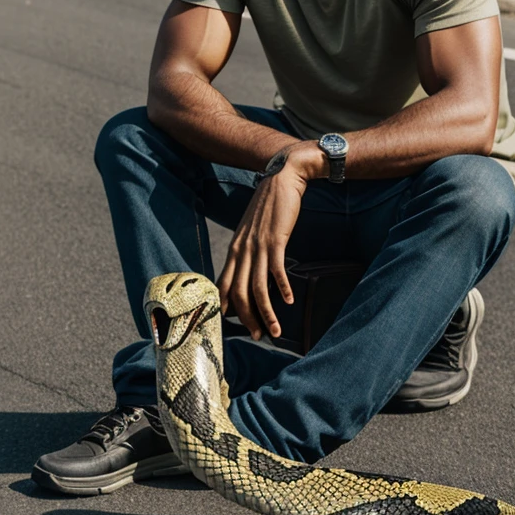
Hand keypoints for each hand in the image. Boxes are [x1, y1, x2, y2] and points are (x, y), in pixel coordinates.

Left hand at [217, 163, 306, 339]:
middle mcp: (242, 250)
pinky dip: (282, 288)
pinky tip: (289, 301)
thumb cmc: (269, 206)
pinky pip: (276, 270)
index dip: (229, 309)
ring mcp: (258, 246)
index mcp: (235, 250)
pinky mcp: (275, 239)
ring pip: (257, 287)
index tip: (238, 326)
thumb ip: (250, 250)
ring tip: (275, 330)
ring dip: (266, 312)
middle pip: (239, 293)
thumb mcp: (253, 230)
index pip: (225, 286)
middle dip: (248, 319)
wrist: (282, 178)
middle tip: (259, 336)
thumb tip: (253, 270)